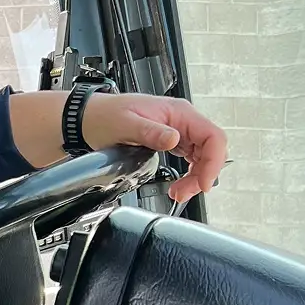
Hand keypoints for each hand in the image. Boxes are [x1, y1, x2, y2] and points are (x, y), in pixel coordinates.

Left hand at [80, 94, 227, 203]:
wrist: (90, 118)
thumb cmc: (105, 116)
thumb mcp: (126, 124)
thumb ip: (151, 132)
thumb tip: (174, 139)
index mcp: (179, 112)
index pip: (213, 136)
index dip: (213, 162)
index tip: (203, 183)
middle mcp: (182, 120)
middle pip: (211, 149)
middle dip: (203, 174)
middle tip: (182, 193)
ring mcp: (178, 130)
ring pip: (203, 157)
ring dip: (196, 177)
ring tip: (178, 192)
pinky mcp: (172, 141)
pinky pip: (191, 158)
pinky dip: (189, 174)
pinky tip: (178, 184)